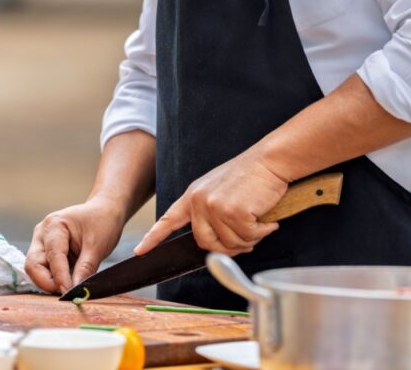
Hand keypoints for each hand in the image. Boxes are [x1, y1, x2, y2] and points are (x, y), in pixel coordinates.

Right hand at [25, 196, 126, 294]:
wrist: (105, 212)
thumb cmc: (102, 222)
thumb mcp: (98, 246)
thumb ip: (85, 268)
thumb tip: (77, 290)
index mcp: (54, 226)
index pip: (52, 257)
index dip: (59, 278)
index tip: (69, 293)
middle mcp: (42, 234)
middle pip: (34, 265)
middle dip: (47, 282)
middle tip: (67, 293)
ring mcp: (41, 243)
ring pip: (36, 270)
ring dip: (50, 282)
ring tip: (70, 288)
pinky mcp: (46, 252)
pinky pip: (44, 270)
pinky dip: (55, 279)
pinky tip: (68, 283)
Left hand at [134, 153, 288, 256]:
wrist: (271, 160)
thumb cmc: (252, 175)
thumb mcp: (221, 189)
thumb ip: (211, 213)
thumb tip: (218, 243)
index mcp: (193, 195)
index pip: (168, 219)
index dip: (154, 238)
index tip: (140, 251)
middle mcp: (199, 201)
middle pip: (206, 243)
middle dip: (228, 247)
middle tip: (248, 236)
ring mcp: (214, 206)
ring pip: (229, 244)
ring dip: (249, 238)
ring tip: (259, 220)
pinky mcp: (233, 212)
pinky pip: (247, 238)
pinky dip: (261, 232)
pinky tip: (267, 219)